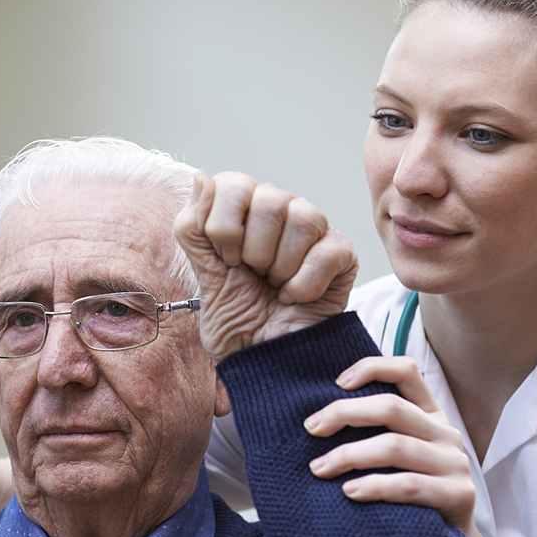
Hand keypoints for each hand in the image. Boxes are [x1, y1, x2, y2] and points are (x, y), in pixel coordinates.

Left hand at [173, 171, 356, 361]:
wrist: (267, 360)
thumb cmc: (237, 319)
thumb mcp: (203, 275)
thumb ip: (193, 227)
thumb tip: (200, 176)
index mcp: (242, 211)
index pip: (233, 183)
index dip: (225, 226)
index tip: (227, 261)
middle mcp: (279, 212)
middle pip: (269, 198)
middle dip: (253, 250)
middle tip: (253, 276)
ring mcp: (314, 230)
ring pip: (303, 217)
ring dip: (281, 266)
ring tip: (275, 286)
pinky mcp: (342, 254)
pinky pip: (326, 252)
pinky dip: (304, 285)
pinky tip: (295, 298)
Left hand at [304, 355, 475, 532]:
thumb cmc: (409, 498)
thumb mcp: (397, 458)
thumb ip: (374, 433)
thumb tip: (317, 419)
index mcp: (430, 415)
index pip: (406, 372)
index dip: (372, 367)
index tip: (336, 383)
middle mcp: (445, 433)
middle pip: (392, 407)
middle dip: (345, 414)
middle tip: (311, 429)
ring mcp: (454, 463)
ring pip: (395, 446)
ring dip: (350, 455)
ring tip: (319, 468)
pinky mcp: (458, 495)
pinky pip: (409, 485)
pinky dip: (375, 486)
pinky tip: (349, 492)